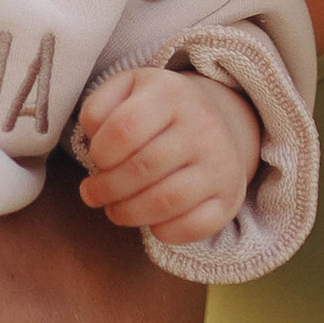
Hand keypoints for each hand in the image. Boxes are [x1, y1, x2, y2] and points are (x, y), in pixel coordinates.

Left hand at [76, 66, 259, 249]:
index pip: (123, 129)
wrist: (219, 121)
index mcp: (170, 94)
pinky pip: (193, 226)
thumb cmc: (159, 111)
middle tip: (93, 194)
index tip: (96, 160)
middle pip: (142, 169)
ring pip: (166, 201)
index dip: (99, 153)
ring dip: (128, 214)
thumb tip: (94, 140)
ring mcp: (221, 163)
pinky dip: (163, 231)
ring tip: (114, 209)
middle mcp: (202, 126)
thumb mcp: (126, 90)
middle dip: (106, 189)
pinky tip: (150, 221)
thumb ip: (98, 108)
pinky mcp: (230, 197)